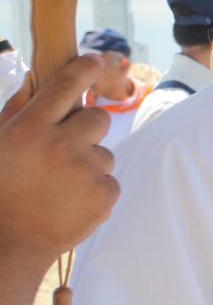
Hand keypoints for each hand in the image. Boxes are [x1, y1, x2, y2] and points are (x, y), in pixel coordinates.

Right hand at [0, 56, 118, 269]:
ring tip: (60, 184)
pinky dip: (96, 189)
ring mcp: (86, 170)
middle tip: (65, 150)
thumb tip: (36, 79)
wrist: (8, 243)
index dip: (85, 67)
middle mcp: (61, 144)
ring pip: (105, 152)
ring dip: (89, 164)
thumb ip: (18, 112)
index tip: (95, 61)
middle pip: (99, 117)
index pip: (67, 83)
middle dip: (87, 129)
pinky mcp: (104, 194)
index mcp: (30, 127)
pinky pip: (110, 180)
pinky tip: (70, 201)